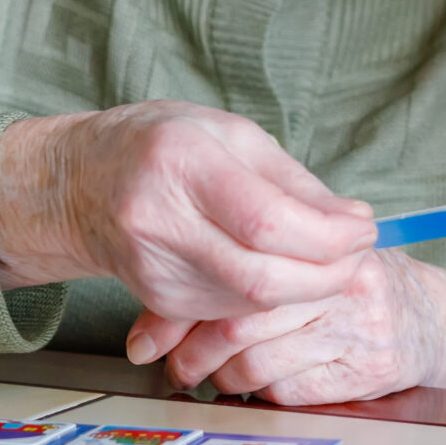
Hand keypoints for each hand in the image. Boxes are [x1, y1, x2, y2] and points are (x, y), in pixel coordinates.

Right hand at [0, 101, 376, 332]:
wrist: (80, 183)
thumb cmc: (161, 144)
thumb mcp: (230, 135)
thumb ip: (293, 182)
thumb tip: (353, 220)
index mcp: (180, 163)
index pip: (266, 222)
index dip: (327, 236)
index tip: (365, 228)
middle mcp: (158, 221)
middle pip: (261, 277)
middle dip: (327, 274)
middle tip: (359, 254)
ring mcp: (154, 268)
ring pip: (251, 303)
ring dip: (308, 288)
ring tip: (333, 259)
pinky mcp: (158, 299)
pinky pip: (232, 309)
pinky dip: (274, 297)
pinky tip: (292, 273)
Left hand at [140, 249, 445, 403]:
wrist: (433, 320)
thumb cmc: (352, 289)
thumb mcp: (305, 263)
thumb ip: (246, 272)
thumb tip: (155, 320)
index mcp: (318, 243)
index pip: (233, 276)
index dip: (183, 311)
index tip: (152, 335)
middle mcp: (341, 281)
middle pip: (239, 324)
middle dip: (192, 353)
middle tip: (175, 367)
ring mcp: (357, 327)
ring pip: (257, 364)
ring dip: (223, 379)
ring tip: (216, 377)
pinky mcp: (366, 370)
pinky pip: (288, 391)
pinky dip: (262, 394)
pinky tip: (260, 385)